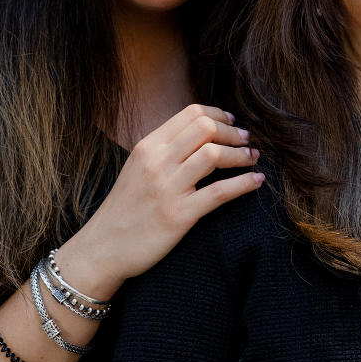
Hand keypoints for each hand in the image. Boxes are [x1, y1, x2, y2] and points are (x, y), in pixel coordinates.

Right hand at [67, 104, 262, 292]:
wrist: (103, 247)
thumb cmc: (124, 210)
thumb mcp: (137, 169)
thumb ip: (164, 151)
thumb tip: (198, 137)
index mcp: (147, 146)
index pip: (191, 114)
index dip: (219, 115)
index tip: (232, 122)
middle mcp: (157, 161)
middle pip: (206, 128)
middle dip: (233, 132)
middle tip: (247, 140)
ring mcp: (168, 187)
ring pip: (214, 154)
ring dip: (241, 154)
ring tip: (253, 159)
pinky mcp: (179, 214)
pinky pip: (219, 192)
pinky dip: (244, 183)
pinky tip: (256, 182)